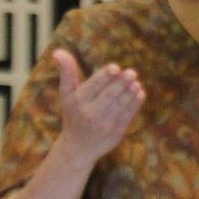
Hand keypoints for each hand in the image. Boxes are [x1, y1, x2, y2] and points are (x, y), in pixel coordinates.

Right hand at [52, 47, 144, 164]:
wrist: (78, 147)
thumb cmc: (73, 115)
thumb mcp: (66, 94)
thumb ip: (67, 72)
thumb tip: (58, 51)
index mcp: (78, 102)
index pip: (94, 86)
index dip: (105, 76)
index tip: (115, 67)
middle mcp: (90, 114)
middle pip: (109, 95)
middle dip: (121, 83)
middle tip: (132, 72)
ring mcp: (104, 125)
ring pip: (120, 105)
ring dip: (130, 92)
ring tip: (136, 81)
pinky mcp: (116, 133)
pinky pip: (128, 116)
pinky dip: (135, 104)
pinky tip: (139, 93)